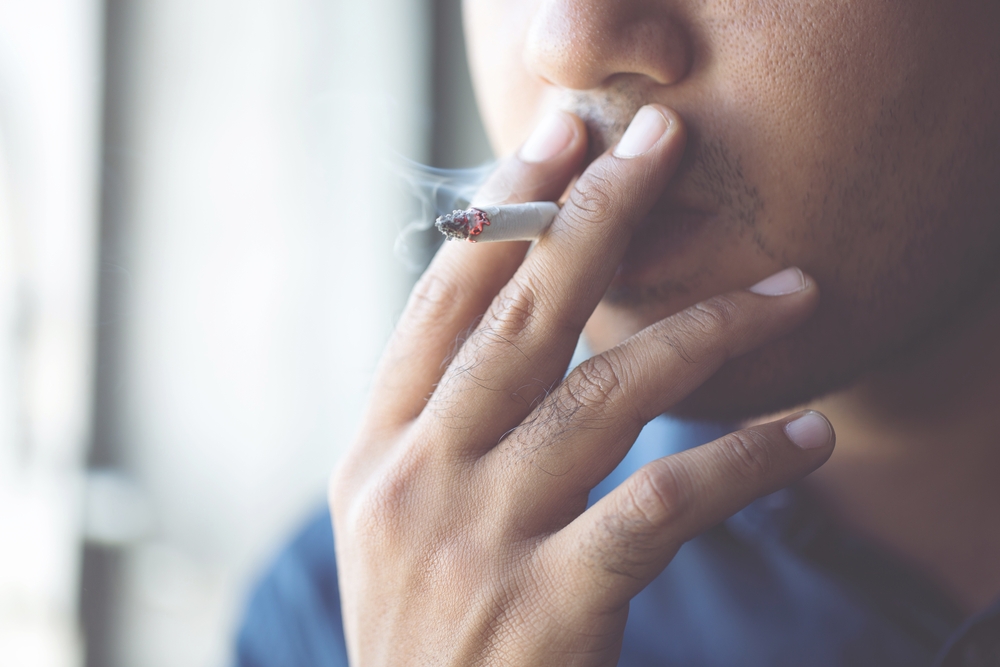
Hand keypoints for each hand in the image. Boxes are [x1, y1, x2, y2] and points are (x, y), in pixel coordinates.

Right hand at [330, 106, 834, 665]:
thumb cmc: (420, 630)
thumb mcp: (393, 520)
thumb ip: (436, 423)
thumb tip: (509, 317)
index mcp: (375, 452)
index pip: (438, 304)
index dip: (500, 214)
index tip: (559, 139)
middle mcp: (418, 481)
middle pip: (520, 321)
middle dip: (595, 219)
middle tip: (660, 144)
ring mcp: (479, 543)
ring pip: (605, 396)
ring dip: (708, 333)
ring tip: (789, 293)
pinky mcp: (551, 609)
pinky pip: (661, 505)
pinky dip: (742, 463)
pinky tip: (803, 436)